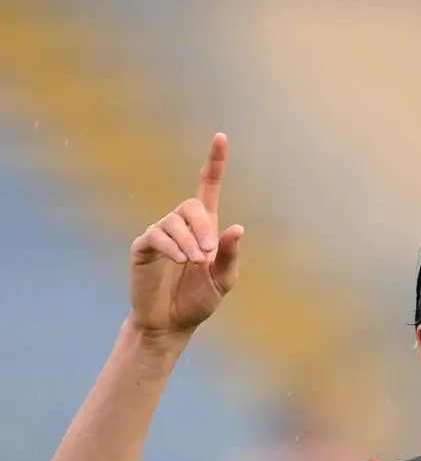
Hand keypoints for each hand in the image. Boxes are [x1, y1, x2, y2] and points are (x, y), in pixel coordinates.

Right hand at [128, 133, 244, 336]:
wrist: (172, 323)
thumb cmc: (199, 300)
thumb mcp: (223, 280)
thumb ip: (230, 255)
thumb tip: (237, 227)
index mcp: (206, 229)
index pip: (208, 187)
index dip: (214, 162)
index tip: (220, 137)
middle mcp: (182, 226)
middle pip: (191, 205)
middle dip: (204, 227)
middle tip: (208, 253)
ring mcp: (161, 234)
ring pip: (174, 221)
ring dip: (188, 241)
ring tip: (194, 262)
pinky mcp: (143, 246)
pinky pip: (156, 235)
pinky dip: (171, 246)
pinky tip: (180, 260)